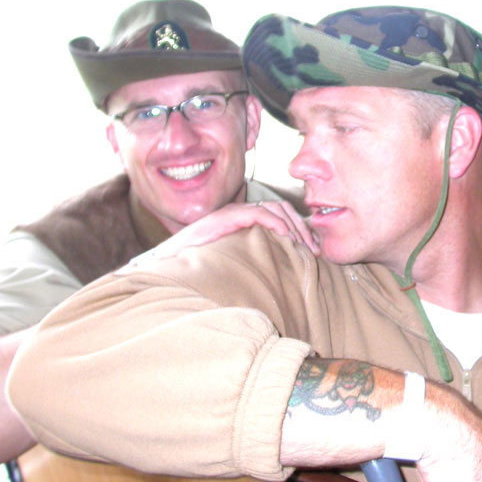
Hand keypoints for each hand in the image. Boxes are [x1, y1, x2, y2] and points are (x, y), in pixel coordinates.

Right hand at [139, 201, 319, 261]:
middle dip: (302, 226)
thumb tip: (283, 273)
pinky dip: (276, 223)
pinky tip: (286, 237)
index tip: (313, 249)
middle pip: (282, 208)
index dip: (300, 228)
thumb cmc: (199, 267)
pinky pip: (257, 213)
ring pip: (274, 208)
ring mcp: (231, 213)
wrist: (166, 265)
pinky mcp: (225, 218)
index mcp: (244, 221)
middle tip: (315, 249)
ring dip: (294, 225)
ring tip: (304, 246)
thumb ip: (255, 258)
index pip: (280, 213)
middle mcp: (239, 213)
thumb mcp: (236, 261)